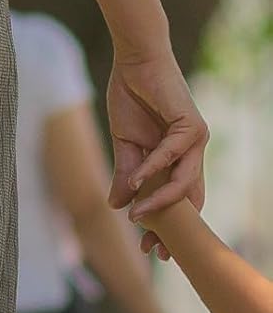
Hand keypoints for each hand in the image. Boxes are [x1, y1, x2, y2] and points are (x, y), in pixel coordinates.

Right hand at [105, 51, 207, 254]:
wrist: (136, 63)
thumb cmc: (131, 99)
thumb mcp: (124, 145)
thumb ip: (124, 174)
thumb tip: (117, 205)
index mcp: (177, 158)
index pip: (178, 200)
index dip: (165, 225)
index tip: (149, 248)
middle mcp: (192, 152)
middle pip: (188, 199)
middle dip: (170, 227)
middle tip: (152, 249)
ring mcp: (194, 139)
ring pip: (184, 181)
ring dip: (160, 202)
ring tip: (136, 218)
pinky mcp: (191, 124)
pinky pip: (172, 154)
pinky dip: (152, 168)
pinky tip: (134, 181)